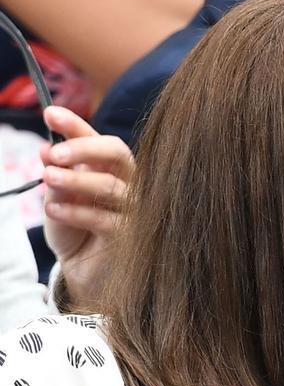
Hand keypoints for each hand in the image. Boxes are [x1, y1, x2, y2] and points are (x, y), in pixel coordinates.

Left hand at [40, 106, 133, 308]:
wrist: (83, 271)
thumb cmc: (74, 230)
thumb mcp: (57, 197)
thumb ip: (56, 174)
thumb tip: (47, 149)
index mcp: (110, 169)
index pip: (99, 140)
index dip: (76, 125)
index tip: (50, 114)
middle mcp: (128, 184)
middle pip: (118, 154)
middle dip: (85, 148)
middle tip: (54, 152)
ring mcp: (133, 210)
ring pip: (112, 187)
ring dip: (77, 180)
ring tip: (47, 178)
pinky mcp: (131, 237)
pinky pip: (105, 219)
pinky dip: (76, 211)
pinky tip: (53, 210)